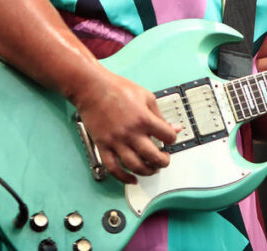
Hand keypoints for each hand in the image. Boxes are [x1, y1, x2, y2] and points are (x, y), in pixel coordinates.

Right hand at [71, 69, 179, 183]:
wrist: (92, 88)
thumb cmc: (117, 89)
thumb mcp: (146, 96)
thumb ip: (160, 115)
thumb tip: (174, 128)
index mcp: (144, 119)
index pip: (167, 137)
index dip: (172, 140)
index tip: (169, 140)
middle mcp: (131, 133)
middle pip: (153, 157)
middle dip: (163, 162)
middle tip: (164, 160)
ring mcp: (116, 141)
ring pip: (135, 166)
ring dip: (147, 171)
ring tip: (151, 169)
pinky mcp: (103, 146)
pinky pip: (113, 168)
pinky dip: (124, 178)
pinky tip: (132, 179)